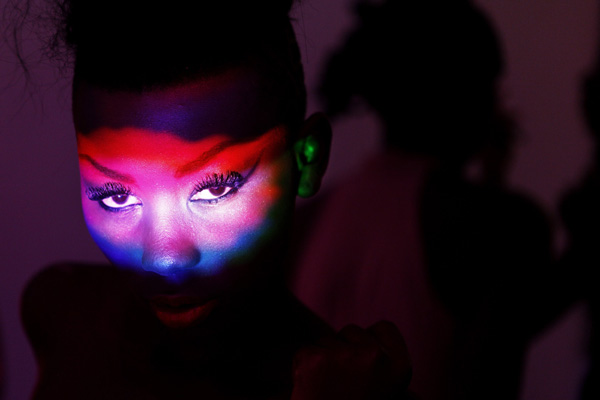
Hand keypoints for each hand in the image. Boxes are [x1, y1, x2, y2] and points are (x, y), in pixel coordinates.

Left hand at [291, 321, 411, 399]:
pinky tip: (311, 387)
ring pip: (327, 340)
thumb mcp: (386, 395)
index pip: (384, 328)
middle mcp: (374, 357)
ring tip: (328, 389)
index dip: (371, 342)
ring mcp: (342, 356)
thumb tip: (394, 365)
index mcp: (399, 367)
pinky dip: (304, 366)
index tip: (363, 364)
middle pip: (352, 330)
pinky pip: (305, 350)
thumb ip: (386, 369)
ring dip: (323, 359)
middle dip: (344, 350)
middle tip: (342, 383)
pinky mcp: (313, 359)